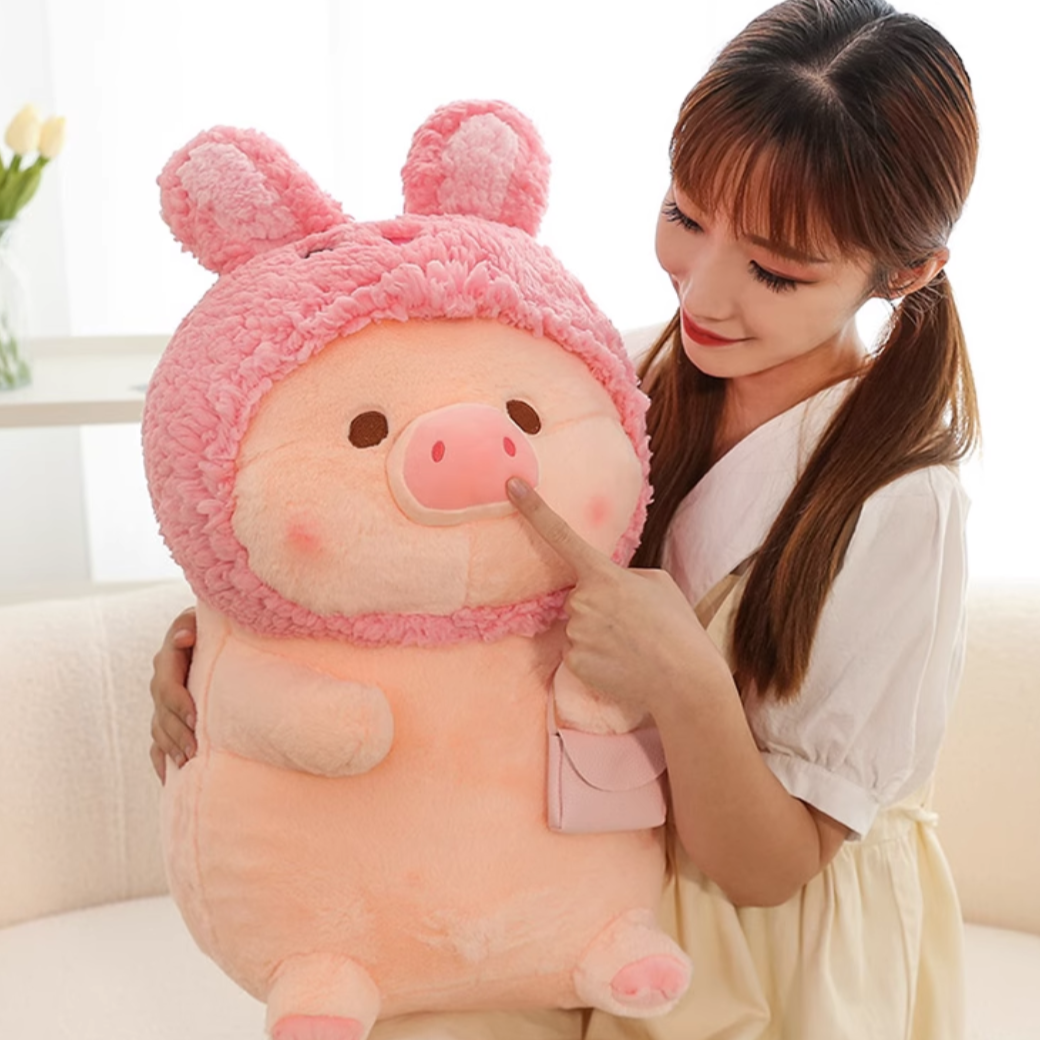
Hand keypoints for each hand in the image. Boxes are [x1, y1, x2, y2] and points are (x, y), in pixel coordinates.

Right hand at [149, 607, 198, 782]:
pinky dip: (162, 761)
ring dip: (171, 748)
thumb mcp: (205, 618)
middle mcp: (161, 682)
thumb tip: (185, 636)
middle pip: (162, 713)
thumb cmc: (218, 623)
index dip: (178, 703)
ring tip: (187, 764)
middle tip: (194, 751)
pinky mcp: (168, 718)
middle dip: (177, 733)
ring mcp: (162, 703)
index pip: (167, 685)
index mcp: (169, 659)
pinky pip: (157, 744)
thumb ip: (191, 624)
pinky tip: (170, 780)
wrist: (214, 634)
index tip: (195, 718)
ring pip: (159, 730)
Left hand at [506, 478, 728, 717]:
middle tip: (633, 625)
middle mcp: (582, 600)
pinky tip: (620, 664)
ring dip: (597, 634)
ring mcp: (576, 632)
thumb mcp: (658, 584)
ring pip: (576, 626)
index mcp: (604, 574)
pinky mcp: (573, 662)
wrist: (686, 681)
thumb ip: (623, 576)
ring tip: (632, 646)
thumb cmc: (678, 628)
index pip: (561, 535)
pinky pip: (576, 652)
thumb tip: (601, 588)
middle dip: (599, 607)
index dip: (532, 509)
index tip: (510, 483)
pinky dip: (595, 658)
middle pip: (576, 597)